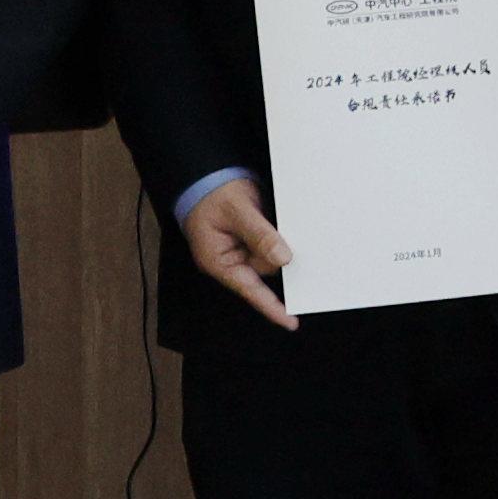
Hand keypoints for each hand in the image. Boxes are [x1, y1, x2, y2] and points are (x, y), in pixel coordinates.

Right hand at [180, 174, 295, 332]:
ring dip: (277, 243)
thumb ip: (260, 235)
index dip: (271, 307)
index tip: (290, 322)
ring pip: (271, 257)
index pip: (249, 290)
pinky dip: (276, 238)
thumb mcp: (237, 211)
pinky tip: (274, 224)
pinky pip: (270, 246)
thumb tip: (283, 258)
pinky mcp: (250, 242)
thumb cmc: (212, 195)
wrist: (207, 176)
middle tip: (283, 237)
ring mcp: (240, 252)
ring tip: (267, 219)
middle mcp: (230, 261)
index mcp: (219, 261)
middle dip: (276, 256)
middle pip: (264, 271)